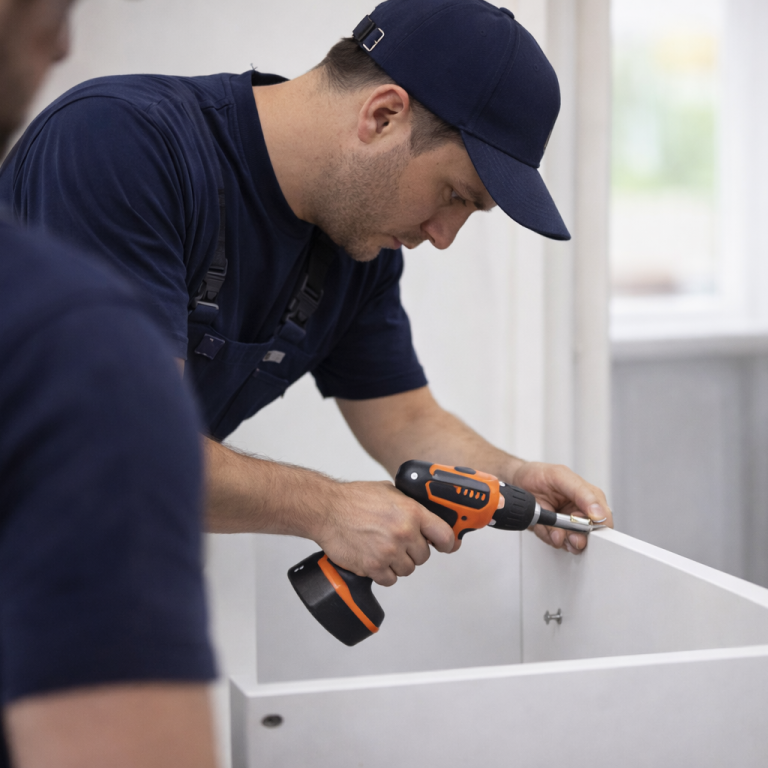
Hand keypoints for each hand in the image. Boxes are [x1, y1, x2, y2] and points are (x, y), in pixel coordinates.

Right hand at [314, 481, 456, 586]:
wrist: (327, 510)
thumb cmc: (353, 499)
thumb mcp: (389, 492)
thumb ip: (410, 506)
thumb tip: (426, 518)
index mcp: (412, 512)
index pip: (444, 535)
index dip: (446, 543)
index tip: (445, 546)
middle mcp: (404, 533)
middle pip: (424, 556)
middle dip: (413, 551)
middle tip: (398, 542)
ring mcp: (389, 552)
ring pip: (408, 569)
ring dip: (398, 563)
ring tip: (383, 549)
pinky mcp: (374, 567)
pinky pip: (390, 579)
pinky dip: (383, 573)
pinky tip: (374, 558)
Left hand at [509, 462, 611, 554]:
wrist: (517, 481)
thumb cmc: (538, 474)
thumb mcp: (559, 476)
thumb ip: (580, 492)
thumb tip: (597, 513)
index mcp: (589, 496)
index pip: (604, 519)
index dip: (593, 527)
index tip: (578, 524)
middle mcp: (581, 512)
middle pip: (589, 537)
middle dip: (573, 537)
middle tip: (561, 531)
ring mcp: (568, 525)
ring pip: (570, 542)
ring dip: (556, 536)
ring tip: (546, 523)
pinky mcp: (556, 533)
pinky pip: (554, 542)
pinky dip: (546, 535)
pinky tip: (541, 524)